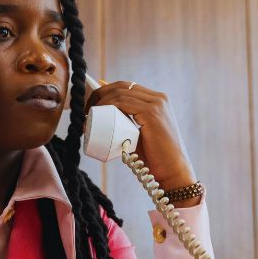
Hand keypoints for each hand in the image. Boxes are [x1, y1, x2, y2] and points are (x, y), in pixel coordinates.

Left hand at [86, 81, 200, 205]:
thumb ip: (129, 127)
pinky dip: (106, 105)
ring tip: (87, 117)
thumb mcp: (139, 136)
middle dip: (99, 95)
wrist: (173, 172)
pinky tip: (97, 113)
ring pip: (119, 93)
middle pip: (121, 86)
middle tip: (84, 111)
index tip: (90, 106)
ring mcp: (156, 104)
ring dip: (99, 101)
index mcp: (157, 100)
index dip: (105, 91)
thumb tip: (105, 123)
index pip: (127, 87)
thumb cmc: (154, 158)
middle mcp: (159, 98)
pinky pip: (122, 102)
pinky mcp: (152, 113)